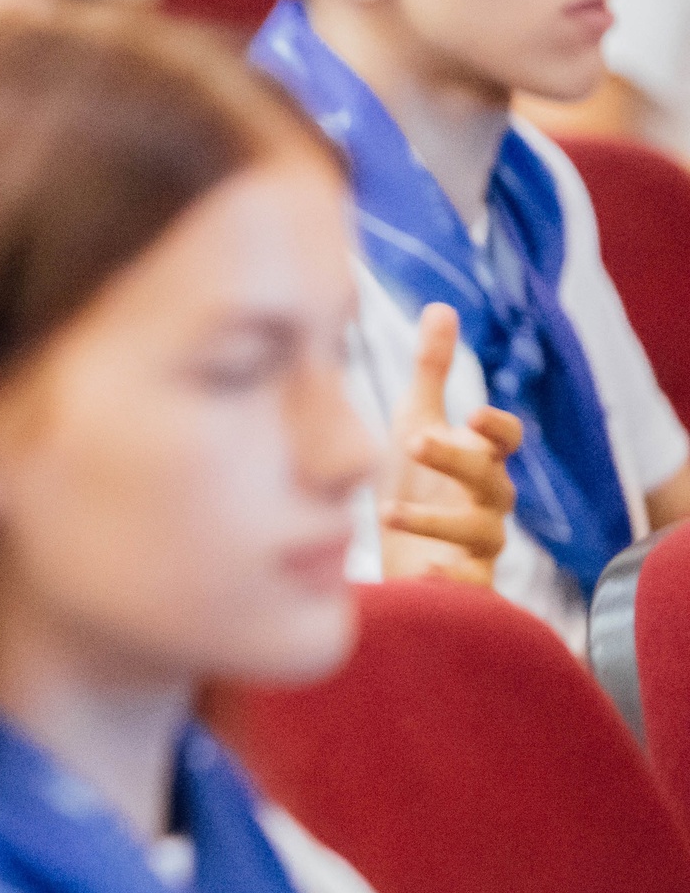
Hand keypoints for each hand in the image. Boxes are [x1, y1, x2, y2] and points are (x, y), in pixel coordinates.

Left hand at [379, 304, 521, 587]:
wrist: (401, 557)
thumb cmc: (416, 482)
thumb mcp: (417, 423)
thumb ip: (432, 371)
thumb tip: (442, 307)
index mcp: (478, 460)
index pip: (506, 439)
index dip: (498, 426)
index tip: (474, 413)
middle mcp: (488, 502)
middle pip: (491, 479)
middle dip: (456, 458)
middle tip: (413, 439)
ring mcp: (480, 545)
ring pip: (481, 533)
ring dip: (436, 520)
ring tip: (386, 511)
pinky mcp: (465, 584)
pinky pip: (474, 585)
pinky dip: (451, 579)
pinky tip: (421, 572)